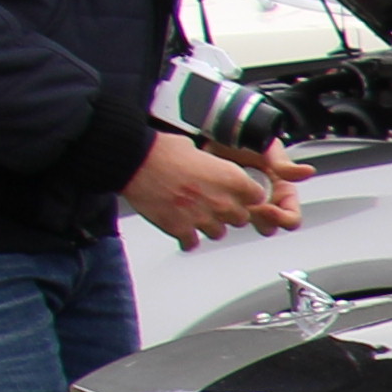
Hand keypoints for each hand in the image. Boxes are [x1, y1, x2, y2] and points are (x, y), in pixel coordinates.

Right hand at [122, 131, 304, 248]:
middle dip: (229, 212)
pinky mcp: (181, 229)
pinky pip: (192, 242)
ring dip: (209, 225)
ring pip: (219, 232)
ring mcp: (202, 218)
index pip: (257, 197)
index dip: (248, 196)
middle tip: (215, 204)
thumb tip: (211, 167)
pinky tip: (181, 229)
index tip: (241, 195)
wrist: (134, 162)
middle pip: (241, 218)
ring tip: (196, 214)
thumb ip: (213, 165)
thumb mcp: (198, 149)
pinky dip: (187, 238)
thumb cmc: (161, 151)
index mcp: (231, 179)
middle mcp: (222, 202)